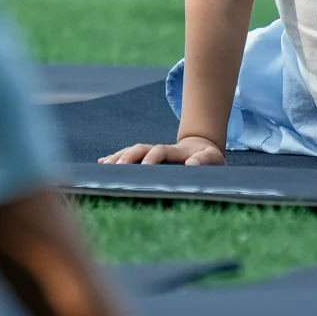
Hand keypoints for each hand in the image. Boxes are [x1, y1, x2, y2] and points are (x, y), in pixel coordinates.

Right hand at [98, 136, 226, 166]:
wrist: (202, 149)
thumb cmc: (209, 158)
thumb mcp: (214, 158)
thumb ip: (205, 160)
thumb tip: (191, 164)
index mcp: (177, 151)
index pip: (161, 150)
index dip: (153, 157)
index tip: (145, 167)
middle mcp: (161, 150)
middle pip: (141, 148)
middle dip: (128, 156)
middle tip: (118, 167)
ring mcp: (153, 153)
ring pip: (132, 152)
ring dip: (119, 157)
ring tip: (105, 165)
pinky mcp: (148, 158)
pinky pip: (130, 157)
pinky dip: (116, 158)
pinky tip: (102, 162)